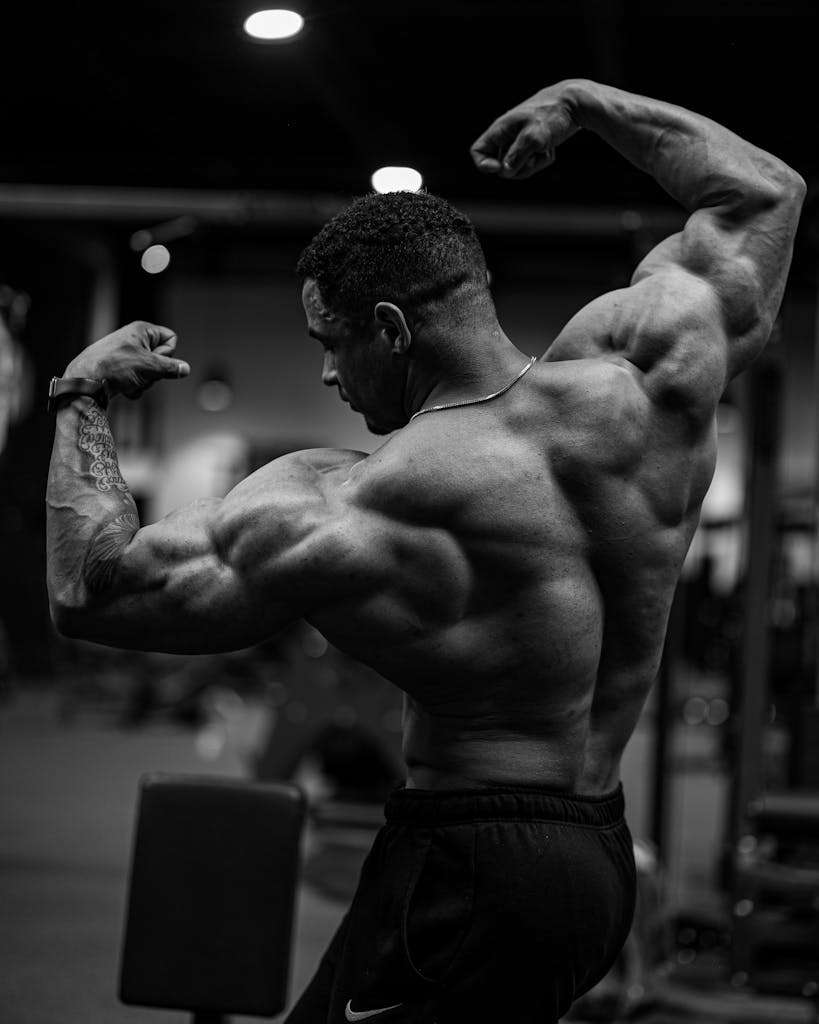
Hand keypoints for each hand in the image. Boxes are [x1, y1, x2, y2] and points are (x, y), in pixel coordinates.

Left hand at [64, 321, 190, 400]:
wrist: (86, 382)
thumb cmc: (114, 367)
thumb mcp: (148, 367)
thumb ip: (171, 368)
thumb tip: (185, 369)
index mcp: (142, 330)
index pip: (171, 339)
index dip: (167, 353)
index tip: (153, 359)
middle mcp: (135, 340)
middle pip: (162, 358)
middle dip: (155, 372)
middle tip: (141, 373)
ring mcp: (128, 356)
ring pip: (151, 372)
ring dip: (145, 382)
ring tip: (130, 381)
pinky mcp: (121, 370)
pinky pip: (139, 380)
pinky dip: (134, 387)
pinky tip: (123, 388)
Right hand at [470, 81, 580, 179]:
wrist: (575, 103)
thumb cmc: (552, 114)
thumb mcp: (533, 137)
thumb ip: (517, 156)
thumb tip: (504, 172)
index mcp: (501, 130)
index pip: (478, 151)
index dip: (483, 165)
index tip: (499, 169)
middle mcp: (508, 136)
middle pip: (502, 166)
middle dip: (518, 168)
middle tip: (533, 155)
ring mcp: (521, 142)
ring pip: (518, 167)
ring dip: (533, 164)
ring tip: (544, 148)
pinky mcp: (533, 146)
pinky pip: (533, 163)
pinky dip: (543, 158)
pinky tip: (551, 146)